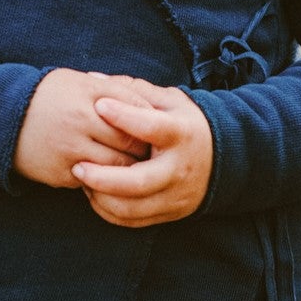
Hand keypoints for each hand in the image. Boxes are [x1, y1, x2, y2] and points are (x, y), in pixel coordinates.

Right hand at [14, 70, 151, 187]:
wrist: (3, 117)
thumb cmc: (49, 96)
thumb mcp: (80, 82)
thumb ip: (114, 90)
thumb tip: (149, 106)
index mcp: (88, 96)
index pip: (135, 111)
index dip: (149, 122)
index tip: (155, 128)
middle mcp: (80, 123)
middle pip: (130, 143)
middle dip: (145, 149)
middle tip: (153, 152)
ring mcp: (70, 151)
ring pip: (116, 168)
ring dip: (128, 169)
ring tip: (133, 165)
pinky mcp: (60, 173)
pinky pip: (94, 182)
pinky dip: (105, 180)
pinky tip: (108, 175)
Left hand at [73, 80, 212, 226]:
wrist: (221, 158)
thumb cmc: (184, 124)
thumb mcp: (169, 101)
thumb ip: (133, 91)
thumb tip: (94, 79)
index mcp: (181, 134)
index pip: (152, 127)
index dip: (125, 117)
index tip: (98, 105)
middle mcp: (179, 168)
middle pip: (139, 181)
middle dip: (104, 177)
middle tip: (78, 166)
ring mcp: (175, 195)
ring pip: (132, 207)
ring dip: (101, 196)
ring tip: (82, 179)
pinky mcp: (169, 213)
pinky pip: (133, 221)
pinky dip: (108, 211)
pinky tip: (94, 193)